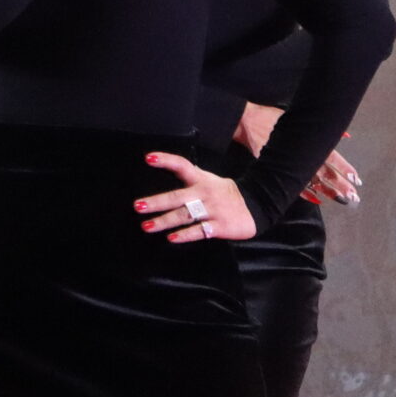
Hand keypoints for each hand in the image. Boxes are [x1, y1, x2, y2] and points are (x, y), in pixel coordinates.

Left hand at [134, 152, 257, 244]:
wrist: (257, 206)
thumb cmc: (225, 194)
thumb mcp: (210, 180)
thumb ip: (190, 177)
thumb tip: (169, 172)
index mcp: (201, 180)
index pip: (182, 166)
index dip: (166, 160)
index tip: (149, 158)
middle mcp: (205, 193)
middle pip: (178, 197)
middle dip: (157, 202)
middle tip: (138, 206)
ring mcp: (213, 209)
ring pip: (186, 215)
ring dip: (165, 221)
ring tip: (147, 226)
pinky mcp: (220, 225)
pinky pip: (200, 230)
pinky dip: (186, 235)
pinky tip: (172, 238)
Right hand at [238, 103, 359, 204]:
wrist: (250, 122)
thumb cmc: (274, 119)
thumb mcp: (300, 120)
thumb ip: (323, 131)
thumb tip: (346, 135)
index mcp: (311, 142)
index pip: (333, 158)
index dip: (345, 169)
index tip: (356, 180)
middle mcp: (303, 154)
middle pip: (326, 173)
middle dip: (341, 185)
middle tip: (353, 196)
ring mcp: (291, 164)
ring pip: (314, 181)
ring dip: (328, 191)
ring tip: (340, 200)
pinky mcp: (279, 170)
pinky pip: (295, 185)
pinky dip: (307, 194)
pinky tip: (317, 200)